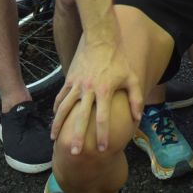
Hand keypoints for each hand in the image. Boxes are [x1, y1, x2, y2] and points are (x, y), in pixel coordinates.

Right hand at [51, 36, 142, 153]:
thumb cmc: (118, 59)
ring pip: (64, 109)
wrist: (100, 39)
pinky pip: (61, 97)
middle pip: (80, 118)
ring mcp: (77, 85)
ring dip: (58, 125)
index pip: (103, 118)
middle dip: (77, 137)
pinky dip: (57, 108)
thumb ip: (135, 98)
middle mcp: (88, 90)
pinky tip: (54, 118)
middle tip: (74, 153)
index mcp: (104, 91)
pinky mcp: (69, 79)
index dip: (102, 134)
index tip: (101, 149)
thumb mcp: (132, 78)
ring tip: (54, 139)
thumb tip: (137, 118)